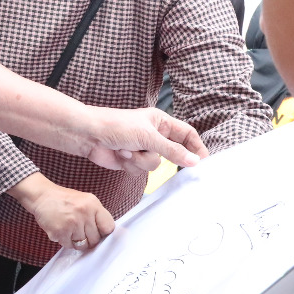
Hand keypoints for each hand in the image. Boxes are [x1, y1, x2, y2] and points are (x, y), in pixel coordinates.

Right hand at [10, 174, 113, 250]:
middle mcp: (84, 213)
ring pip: (83, 245)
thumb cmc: (64, 199)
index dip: (104, 233)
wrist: (42, 196)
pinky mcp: (60, 232)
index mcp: (93, 204)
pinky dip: (65, 241)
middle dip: (89, 238)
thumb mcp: (85, 200)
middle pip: (95, 239)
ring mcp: (72, 223)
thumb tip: (105, 234)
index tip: (99, 232)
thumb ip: (96, 215)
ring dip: (77, 241)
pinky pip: (69, 246)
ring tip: (70, 230)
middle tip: (80, 230)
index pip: (109, 227)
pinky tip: (62, 230)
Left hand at [81, 107, 206, 175]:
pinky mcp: (132, 161)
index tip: (204, 161)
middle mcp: (153, 135)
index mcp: (160, 122)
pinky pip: (141, 170)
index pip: (186, 134)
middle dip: (166, 158)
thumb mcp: (148, 137)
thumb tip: (194, 160)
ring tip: (128, 149)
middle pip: (173, 152)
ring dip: (141, 160)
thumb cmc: (116, 126)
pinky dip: (131, 165)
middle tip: (173, 164)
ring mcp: (143, 149)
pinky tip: (121, 155)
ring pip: (156, 164)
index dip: (196, 147)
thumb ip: (172, 150)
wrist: (89, 136)